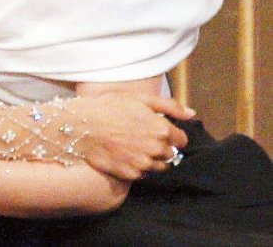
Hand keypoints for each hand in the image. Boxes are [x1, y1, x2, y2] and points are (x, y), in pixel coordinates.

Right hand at [73, 92, 192, 179]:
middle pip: (170, 154)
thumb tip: (191, 114)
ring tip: (132, 146)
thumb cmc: (108, 108)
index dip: (171, 134)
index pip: (181, 140)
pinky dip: (136, 166)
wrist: (81, 126)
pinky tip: (124, 154)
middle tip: (141, 137)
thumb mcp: (138, 98)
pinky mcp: (131, 175)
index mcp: (161, 128)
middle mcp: (156, 148)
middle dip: (160, 147)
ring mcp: (143, 164)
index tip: (158, 130)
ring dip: (150, 158)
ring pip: (158, 166)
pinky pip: (142, 174)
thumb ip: (169, 106)